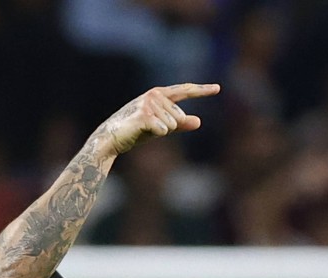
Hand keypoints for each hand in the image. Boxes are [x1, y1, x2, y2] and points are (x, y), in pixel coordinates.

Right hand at [96, 83, 220, 155]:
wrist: (110, 139)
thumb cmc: (134, 132)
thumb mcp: (160, 127)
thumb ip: (179, 124)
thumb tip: (199, 121)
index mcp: (158, 94)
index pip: (184, 91)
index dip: (201, 91)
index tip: (217, 88)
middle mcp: (154, 95)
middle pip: (179, 116)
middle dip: (168, 127)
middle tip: (148, 129)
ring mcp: (149, 104)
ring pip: (173, 124)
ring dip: (160, 132)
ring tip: (143, 131)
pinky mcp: (144, 115)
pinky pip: (164, 130)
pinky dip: (155, 135)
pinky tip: (141, 133)